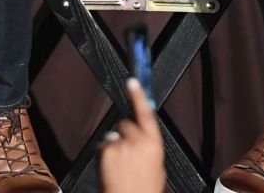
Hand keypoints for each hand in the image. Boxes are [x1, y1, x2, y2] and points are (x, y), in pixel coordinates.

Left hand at [98, 77, 163, 192]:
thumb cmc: (146, 189)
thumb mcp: (158, 167)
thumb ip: (149, 148)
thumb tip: (142, 140)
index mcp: (153, 144)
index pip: (145, 114)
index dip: (139, 96)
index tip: (133, 81)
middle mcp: (135, 141)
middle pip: (126, 124)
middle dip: (127, 134)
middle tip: (131, 153)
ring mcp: (118, 145)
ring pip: (114, 135)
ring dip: (117, 145)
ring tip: (123, 165)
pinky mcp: (105, 150)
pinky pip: (105, 145)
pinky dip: (108, 153)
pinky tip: (114, 166)